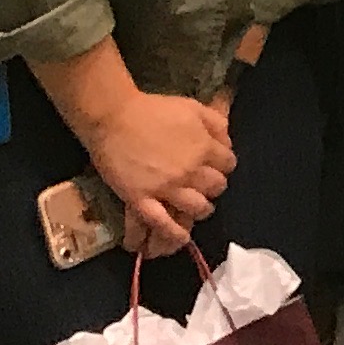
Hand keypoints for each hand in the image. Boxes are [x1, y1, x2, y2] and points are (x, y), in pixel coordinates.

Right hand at [80, 90, 233, 256]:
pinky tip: (182, 237)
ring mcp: (166, 187)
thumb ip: (216, 124)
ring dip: (200, 209)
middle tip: (204, 185)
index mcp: (204, 147)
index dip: (223, 165)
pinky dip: (175, 233)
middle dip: (214, 187)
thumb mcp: (193, 108)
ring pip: (197, 208)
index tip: (216, 166)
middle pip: (216, 187)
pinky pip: (163, 223)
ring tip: (195, 207)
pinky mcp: (141, 199)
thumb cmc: (153, 110)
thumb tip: (227, 141)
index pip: (229, 164)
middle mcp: (190, 171)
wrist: (114, 118)